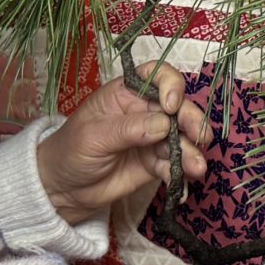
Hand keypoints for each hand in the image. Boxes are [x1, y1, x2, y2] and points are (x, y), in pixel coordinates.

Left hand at [34, 61, 211, 230]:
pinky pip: (175, 164)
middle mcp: (145, 111)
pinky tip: (183, 183)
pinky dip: (182, 172)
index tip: (172, 105)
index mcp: (126, 93)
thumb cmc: (70, 151)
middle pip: (178, 108)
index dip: (170, 85)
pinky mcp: (156, 163)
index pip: (156, 76)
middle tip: (200, 137)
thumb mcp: (94, 136)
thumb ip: (128, 128)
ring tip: (196, 168)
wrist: (63, 189)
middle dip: (192, 121)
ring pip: (182, 138)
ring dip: (193, 152)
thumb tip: (164, 123)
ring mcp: (153, 138)